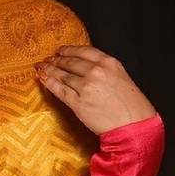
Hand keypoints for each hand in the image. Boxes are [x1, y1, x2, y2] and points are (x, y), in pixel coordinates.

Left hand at [34, 44, 156, 135]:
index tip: (60, 50)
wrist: (133, 125)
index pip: (84, 51)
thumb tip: (87, 69)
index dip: (69, 50)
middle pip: (70, 62)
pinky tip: (42, 78)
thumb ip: (105, 71)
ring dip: (49, 70)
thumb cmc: (132, 106)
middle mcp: (96, 72)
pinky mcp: (77, 102)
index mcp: (109, 63)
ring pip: (62, 75)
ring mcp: (85, 87)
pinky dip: (49, 82)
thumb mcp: (122, 78)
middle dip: (56, 60)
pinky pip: (59, 90)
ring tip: (41, 68)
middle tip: (47, 60)